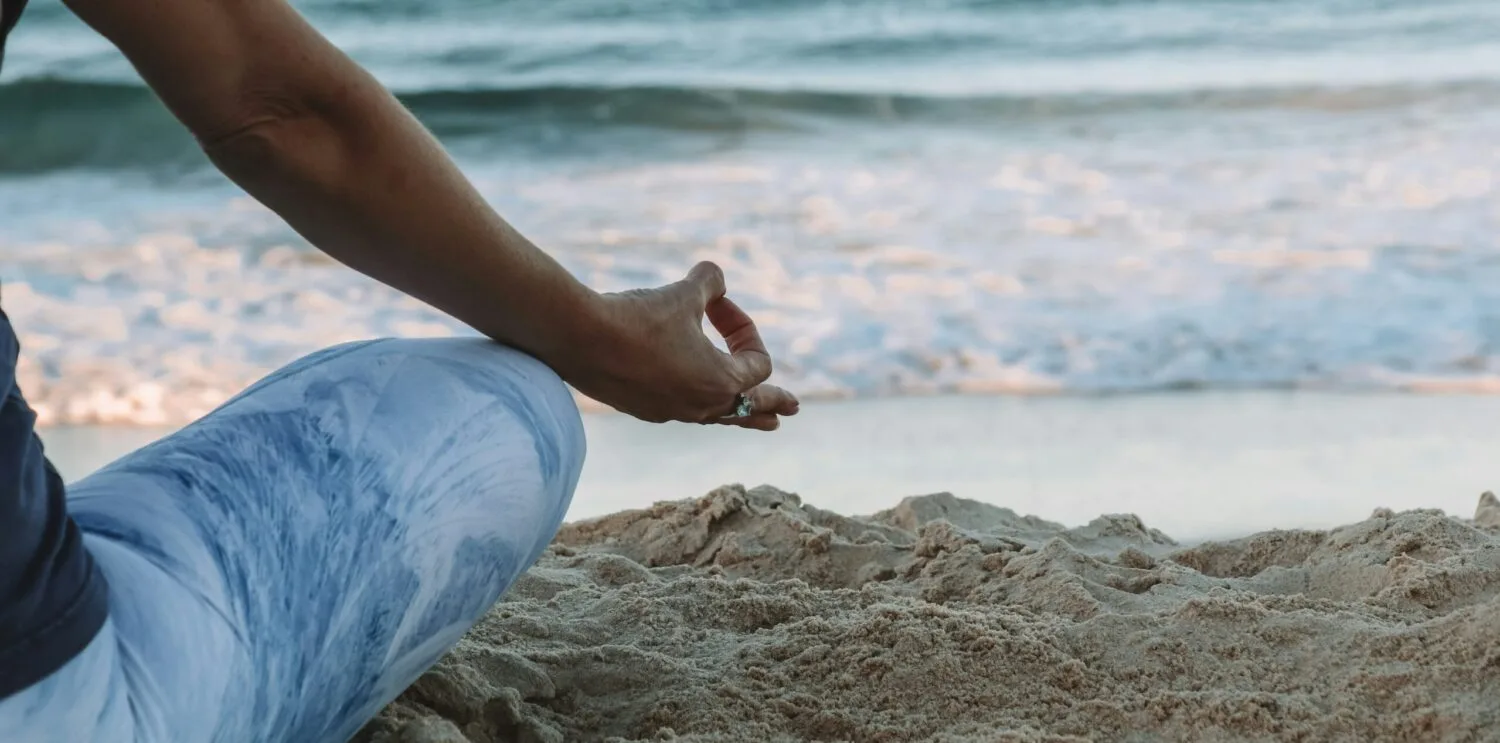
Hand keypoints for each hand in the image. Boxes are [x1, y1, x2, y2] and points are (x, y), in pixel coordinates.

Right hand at [551, 262, 799, 430]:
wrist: (580, 339)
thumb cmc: (638, 317)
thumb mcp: (682, 292)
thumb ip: (710, 283)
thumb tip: (716, 278)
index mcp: (721, 382)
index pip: (757, 362)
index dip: (744, 327)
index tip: (717, 303)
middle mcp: (701, 406)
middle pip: (749, 408)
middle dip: (772, 403)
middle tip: (792, 409)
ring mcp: (671, 412)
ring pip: (717, 417)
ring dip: (740, 413)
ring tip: (762, 421)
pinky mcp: (644, 409)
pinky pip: (682, 409)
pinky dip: (697, 401)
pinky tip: (692, 400)